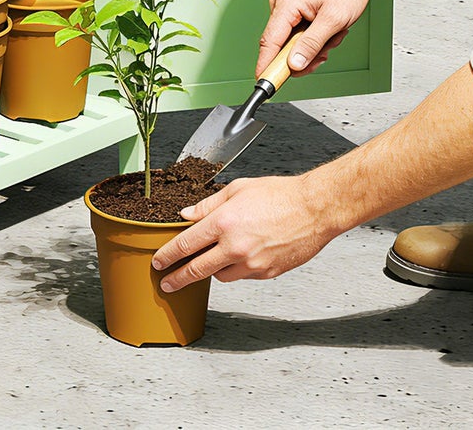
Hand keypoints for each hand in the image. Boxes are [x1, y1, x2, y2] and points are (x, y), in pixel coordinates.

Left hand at [150, 176, 336, 290]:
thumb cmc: (278, 195)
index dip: (168, 256)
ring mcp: (252, 264)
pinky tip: (241, 256)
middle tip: (166, 284)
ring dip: (212, 269)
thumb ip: (208, 205)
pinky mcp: (266, 274)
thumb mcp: (237, 189)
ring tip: (213, 258)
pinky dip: (236, 269)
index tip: (158, 263)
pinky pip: (242, 276)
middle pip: (197, 270)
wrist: (314, 209)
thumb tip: (186, 215)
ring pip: (220, 276)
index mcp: (223, 223)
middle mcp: (235, 247)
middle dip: (178, 279)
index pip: (186, 244)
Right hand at [256, 0, 373, 77]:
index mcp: (286, 4)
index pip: (270, 42)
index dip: (267, 65)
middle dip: (306, 54)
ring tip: (333, 34)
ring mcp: (287, 8)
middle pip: (283, 46)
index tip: (266, 84)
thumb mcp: (333, 20)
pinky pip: (300, 36)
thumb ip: (311, 44)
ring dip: (316, 46)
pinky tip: (329, 30)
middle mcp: (281, 5)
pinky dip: (316, 39)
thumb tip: (293, 64)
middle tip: (325, 52)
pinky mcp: (295, 11)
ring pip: (294, 44)